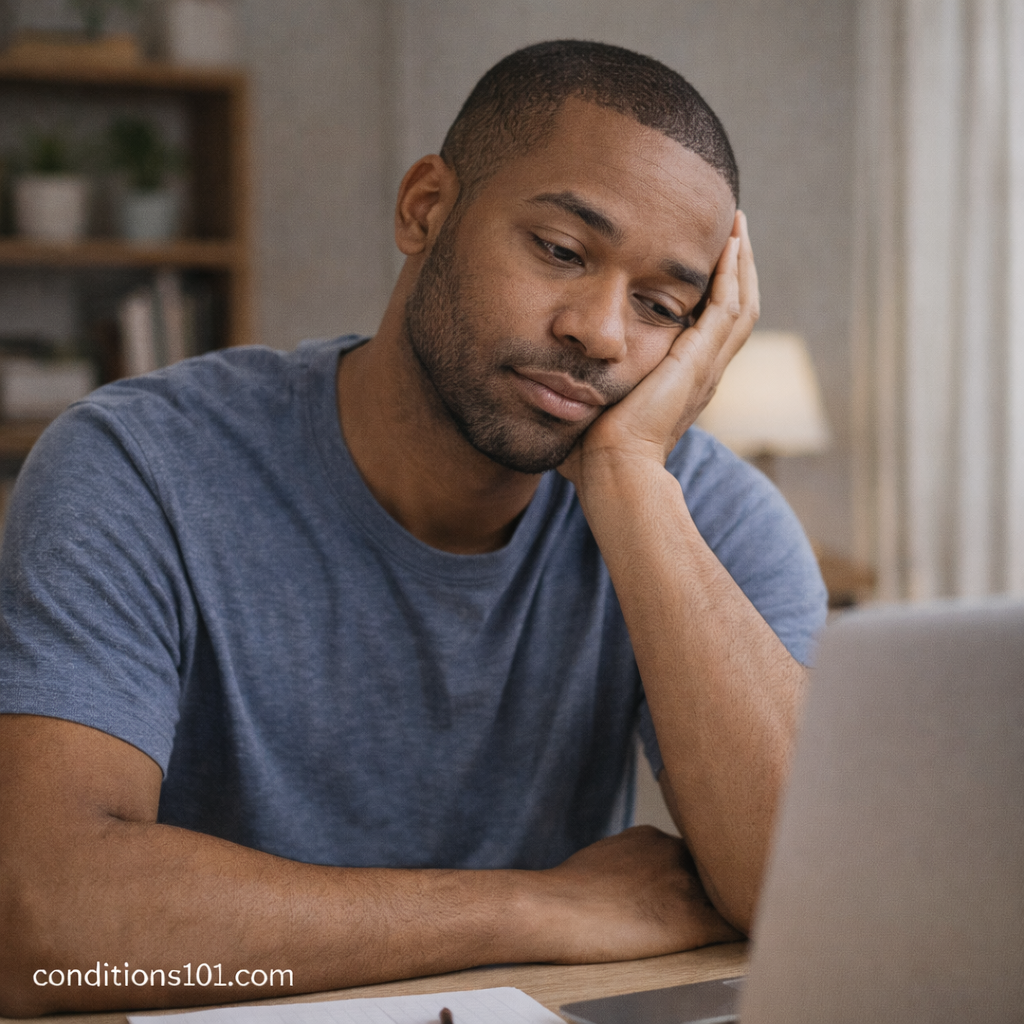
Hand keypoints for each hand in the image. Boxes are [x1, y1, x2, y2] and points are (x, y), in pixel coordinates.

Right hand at [533, 826, 743, 963]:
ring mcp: (684, 884)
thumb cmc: (567, 891)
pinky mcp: (690, 920)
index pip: (692, 853)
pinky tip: (751, 937)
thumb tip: (639, 880)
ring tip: (743, 917)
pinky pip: (733, 927)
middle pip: (713, 871)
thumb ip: (633, 860)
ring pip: (728, 896)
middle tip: (729, 900)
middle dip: (718, 887)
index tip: (703, 887)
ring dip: (732, 907)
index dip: (699, 873)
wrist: (556, 908)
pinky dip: (744, 931)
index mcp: (652, 837)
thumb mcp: (604, 857)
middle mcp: (674, 852)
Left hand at [559, 211, 758, 485]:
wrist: (612, 471)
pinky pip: (728, 308)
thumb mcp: (590, 407)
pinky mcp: (699, 362)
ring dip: (739, 262)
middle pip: (735, 309)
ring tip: (736, 224)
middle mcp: (703, 374)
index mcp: (682, 384)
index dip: (712, 292)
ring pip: (740, 303)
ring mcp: (705, 368)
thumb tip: (545, 382)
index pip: (708, 328)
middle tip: (732, 228)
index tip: (703, 259)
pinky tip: (727, 242)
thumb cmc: (594, 455)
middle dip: (735, 267)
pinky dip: (731, 274)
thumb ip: (580, 390)